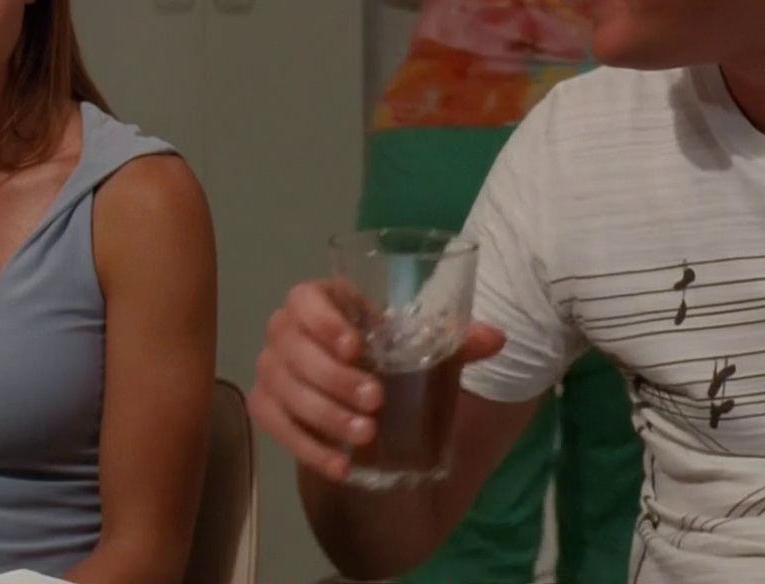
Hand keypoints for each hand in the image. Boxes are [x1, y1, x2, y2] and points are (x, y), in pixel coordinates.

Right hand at [249, 278, 503, 482]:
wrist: (354, 397)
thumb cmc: (383, 356)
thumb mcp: (418, 348)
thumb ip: (456, 342)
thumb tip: (496, 338)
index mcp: (321, 302)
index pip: (305, 298)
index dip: (323, 321)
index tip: (355, 348)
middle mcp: (286, 331)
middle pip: (295, 350)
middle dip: (334, 379)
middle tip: (376, 401)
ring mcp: (271, 369)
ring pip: (284, 390)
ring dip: (325, 415)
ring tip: (366, 435)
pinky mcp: (267, 407)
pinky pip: (275, 426)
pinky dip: (309, 447)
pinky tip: (341, 465)